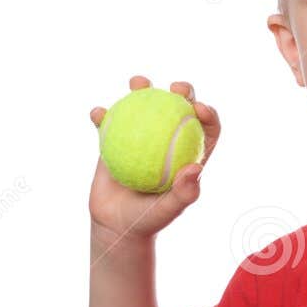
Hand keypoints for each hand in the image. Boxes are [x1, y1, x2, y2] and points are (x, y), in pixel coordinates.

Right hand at [88, 76, 220, 243]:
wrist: (116, 223)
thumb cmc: (147, 219)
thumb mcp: (167, 210)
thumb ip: (184, 193)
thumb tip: (196, 168)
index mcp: (189, 153)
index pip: (207, 128)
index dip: (208, 113)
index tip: (198, 108)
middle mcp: (169, 139)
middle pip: (180, 107)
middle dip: (183, 90)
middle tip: (174, 87)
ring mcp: (143, 136)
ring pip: (145, 106)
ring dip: (143, 88)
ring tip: (137, 82)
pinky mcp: (116, 138)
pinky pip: (110, 122)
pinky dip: (103, 115)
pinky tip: (98, 113)